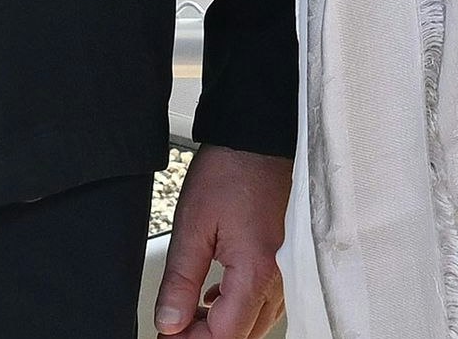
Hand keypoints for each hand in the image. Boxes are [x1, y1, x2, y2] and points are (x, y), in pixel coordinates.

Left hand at [154, 145, 288, 337]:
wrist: (260, 138)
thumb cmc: (232, 170)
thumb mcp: (192, 226)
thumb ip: (180, 280)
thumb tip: (169, 321)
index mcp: (258, 270)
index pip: (225, 335)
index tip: (166, 335)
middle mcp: (283, 276)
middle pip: (244, 335)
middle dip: (206, 337)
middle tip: (173, 325)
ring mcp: (290, 270)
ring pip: (257, 322)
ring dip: (223, 326)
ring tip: (189, 312)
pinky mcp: (289, 260)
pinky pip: (267, 302)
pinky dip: (239, 308)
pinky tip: (216, 296)